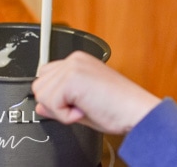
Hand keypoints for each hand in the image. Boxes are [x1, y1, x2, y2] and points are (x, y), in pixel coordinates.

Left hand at [32, 51, 160, 133]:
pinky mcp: (72, 78)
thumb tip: (40, 106)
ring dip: (60, 110)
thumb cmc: (119, 108)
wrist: (136, 110)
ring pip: (42, 95)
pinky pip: (51, 105)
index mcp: (79, 61)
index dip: (57, 98)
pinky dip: (65, 116)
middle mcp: (75, 59)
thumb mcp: (82, 104)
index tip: (76, 104)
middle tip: (81, 106)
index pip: (46, 78)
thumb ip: (59, 102)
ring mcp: (73, 66)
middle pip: (40, 86)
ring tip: (85, 107)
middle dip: (55, 104)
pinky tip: (85, 110)